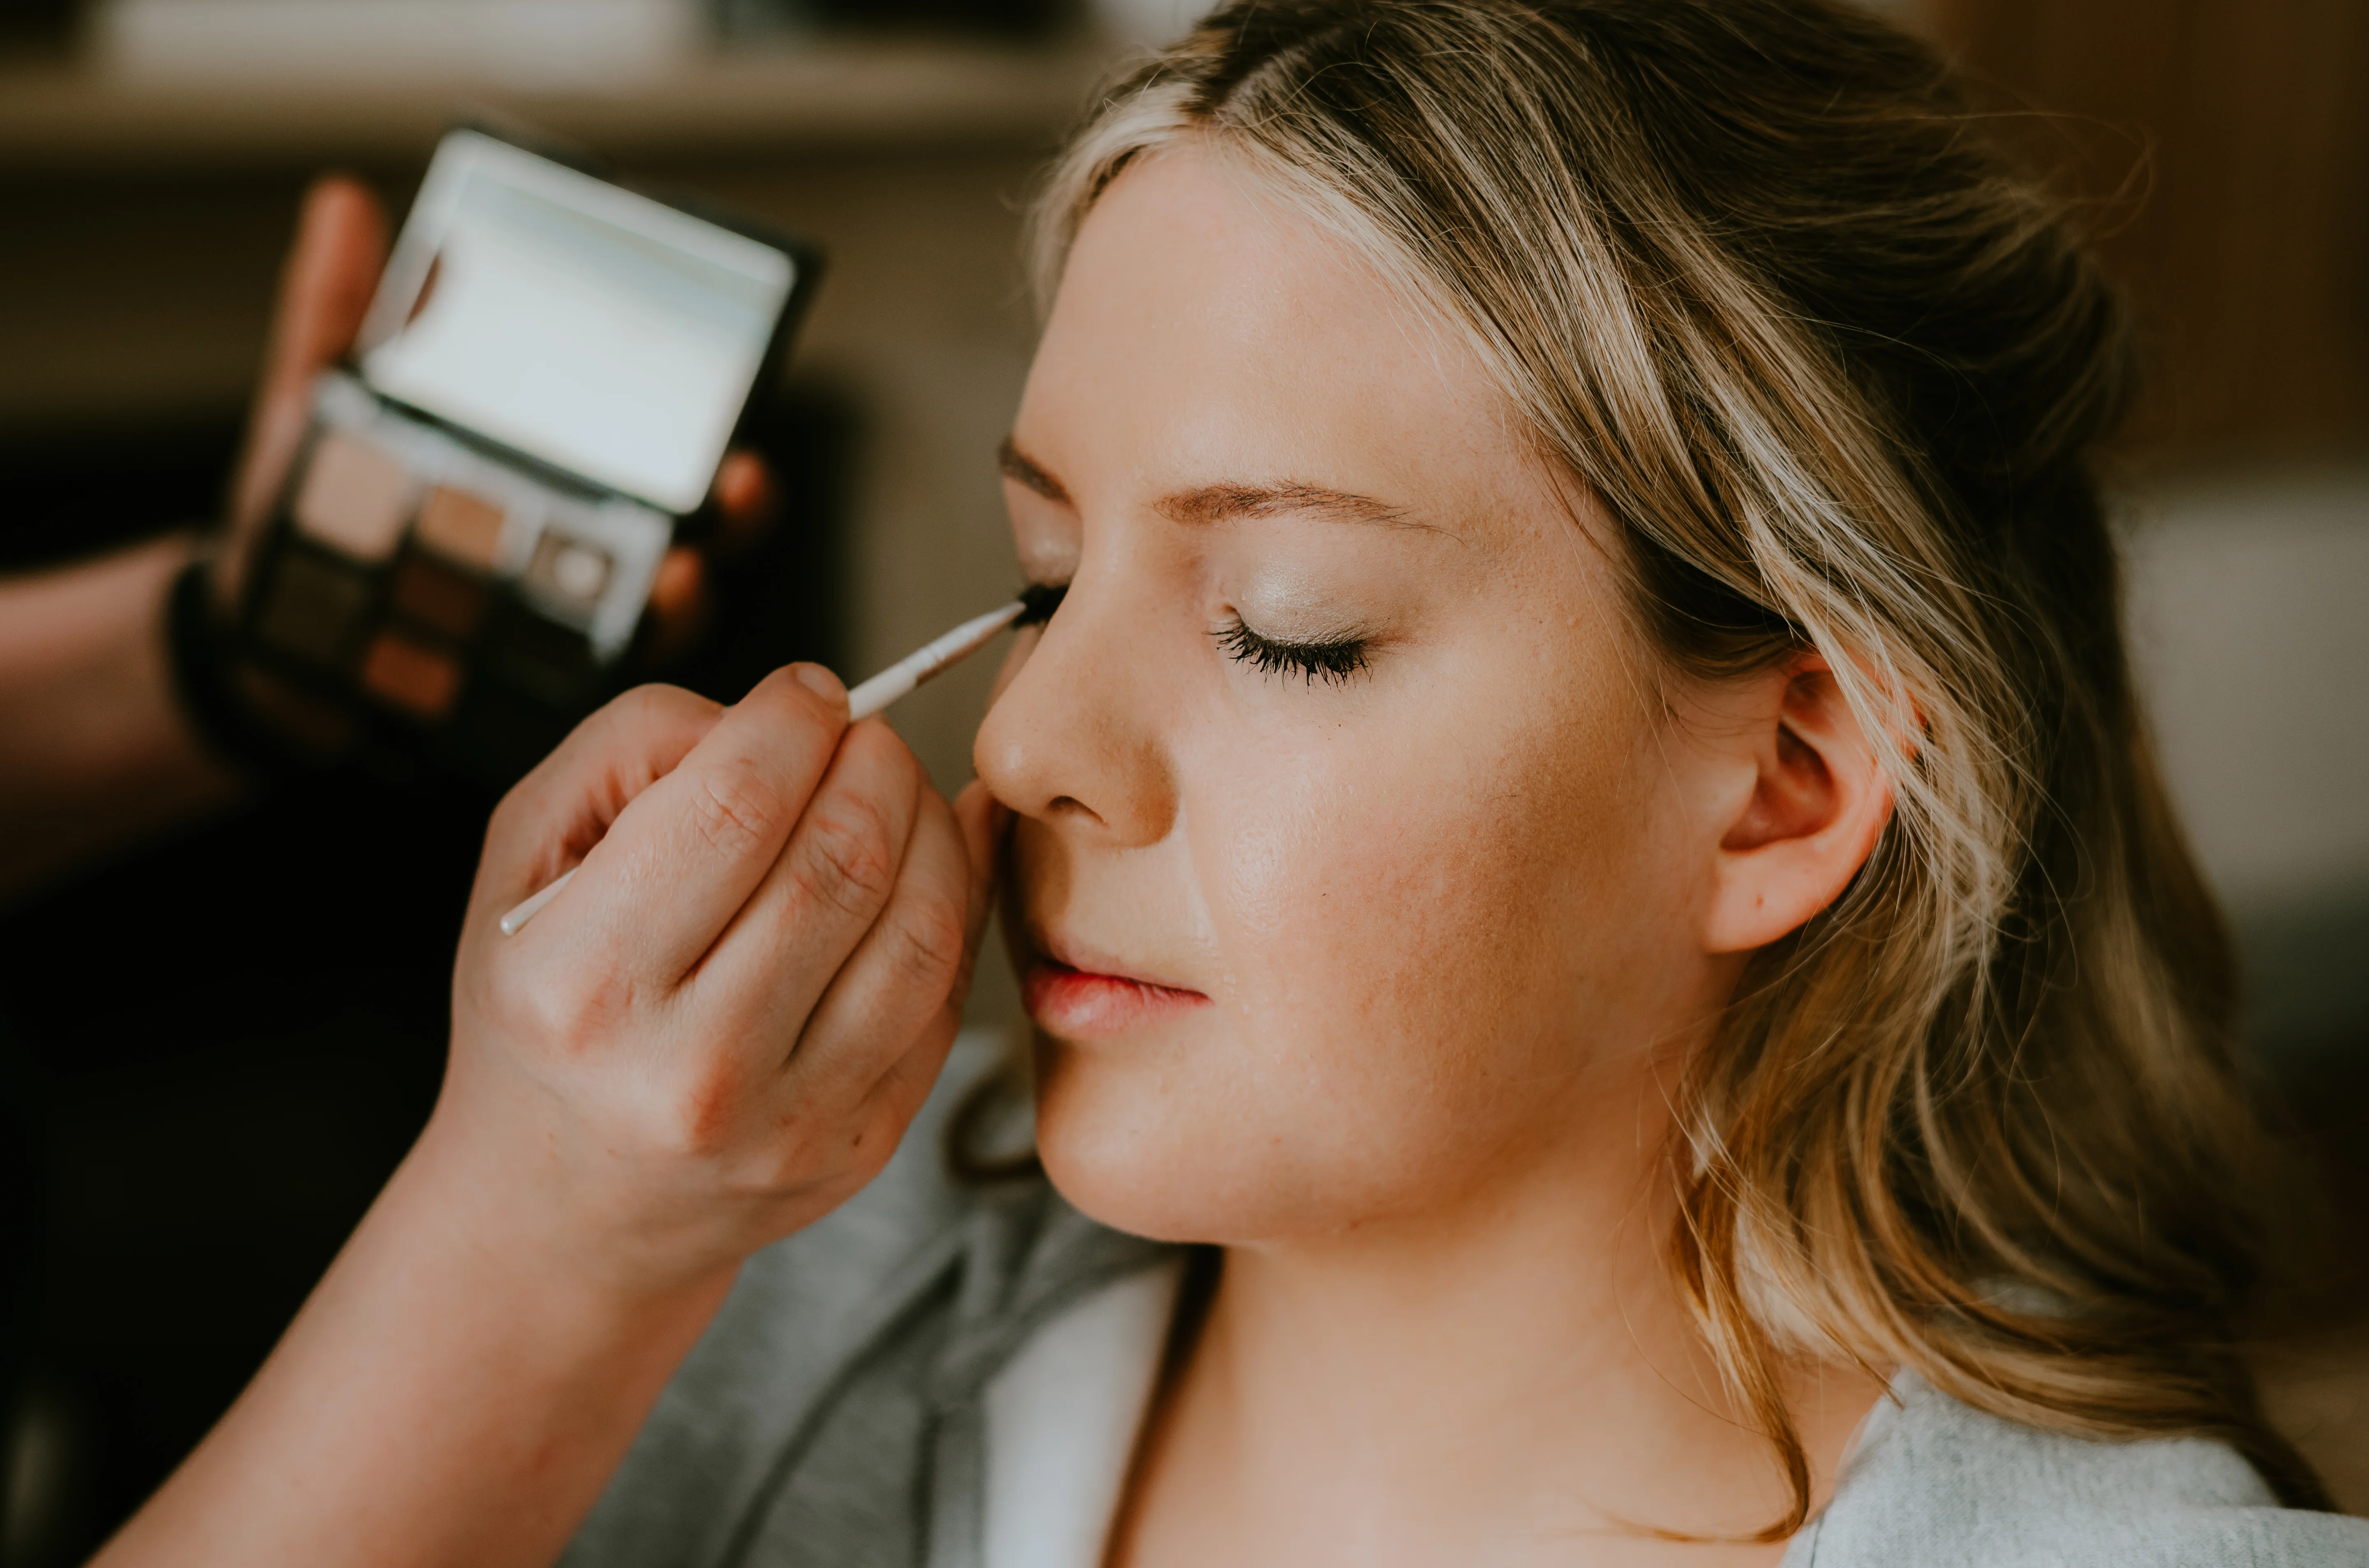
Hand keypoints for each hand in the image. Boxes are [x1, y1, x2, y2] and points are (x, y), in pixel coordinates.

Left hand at [215, 173, 772, 663]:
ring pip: (663, 609)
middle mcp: (580, 540)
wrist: (258, 631)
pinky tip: (615, 636)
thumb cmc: (305, 516)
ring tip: (679, 574)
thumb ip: (335, 314)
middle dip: (740, 507)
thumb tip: (344, 205)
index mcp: (554, 467)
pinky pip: (591, 674)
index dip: (709, 424)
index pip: (656, 444)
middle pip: (698, 526)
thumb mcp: (313, 406)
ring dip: (688, 593)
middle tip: (740, 483)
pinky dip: (614, 658)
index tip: (729, 406)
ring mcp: (562, 613)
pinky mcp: (527, 679)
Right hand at [433, 666, 1002, 1297]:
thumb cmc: (546, 1009)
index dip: (796, 720)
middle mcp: (688, 1069)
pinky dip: (956, 907)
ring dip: (931, 828)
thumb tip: (787, 713)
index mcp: (582, 985)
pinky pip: (946, 996)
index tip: (810, 694)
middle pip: (843, 858)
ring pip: (920, 927)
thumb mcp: (528, 857)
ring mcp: (788, 1122)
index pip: (735, 807)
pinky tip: (932, 860)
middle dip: (874, 761)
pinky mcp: (861, 1147)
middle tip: (861, 737)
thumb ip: (636, 745)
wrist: (562, 1212)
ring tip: (894, 793)